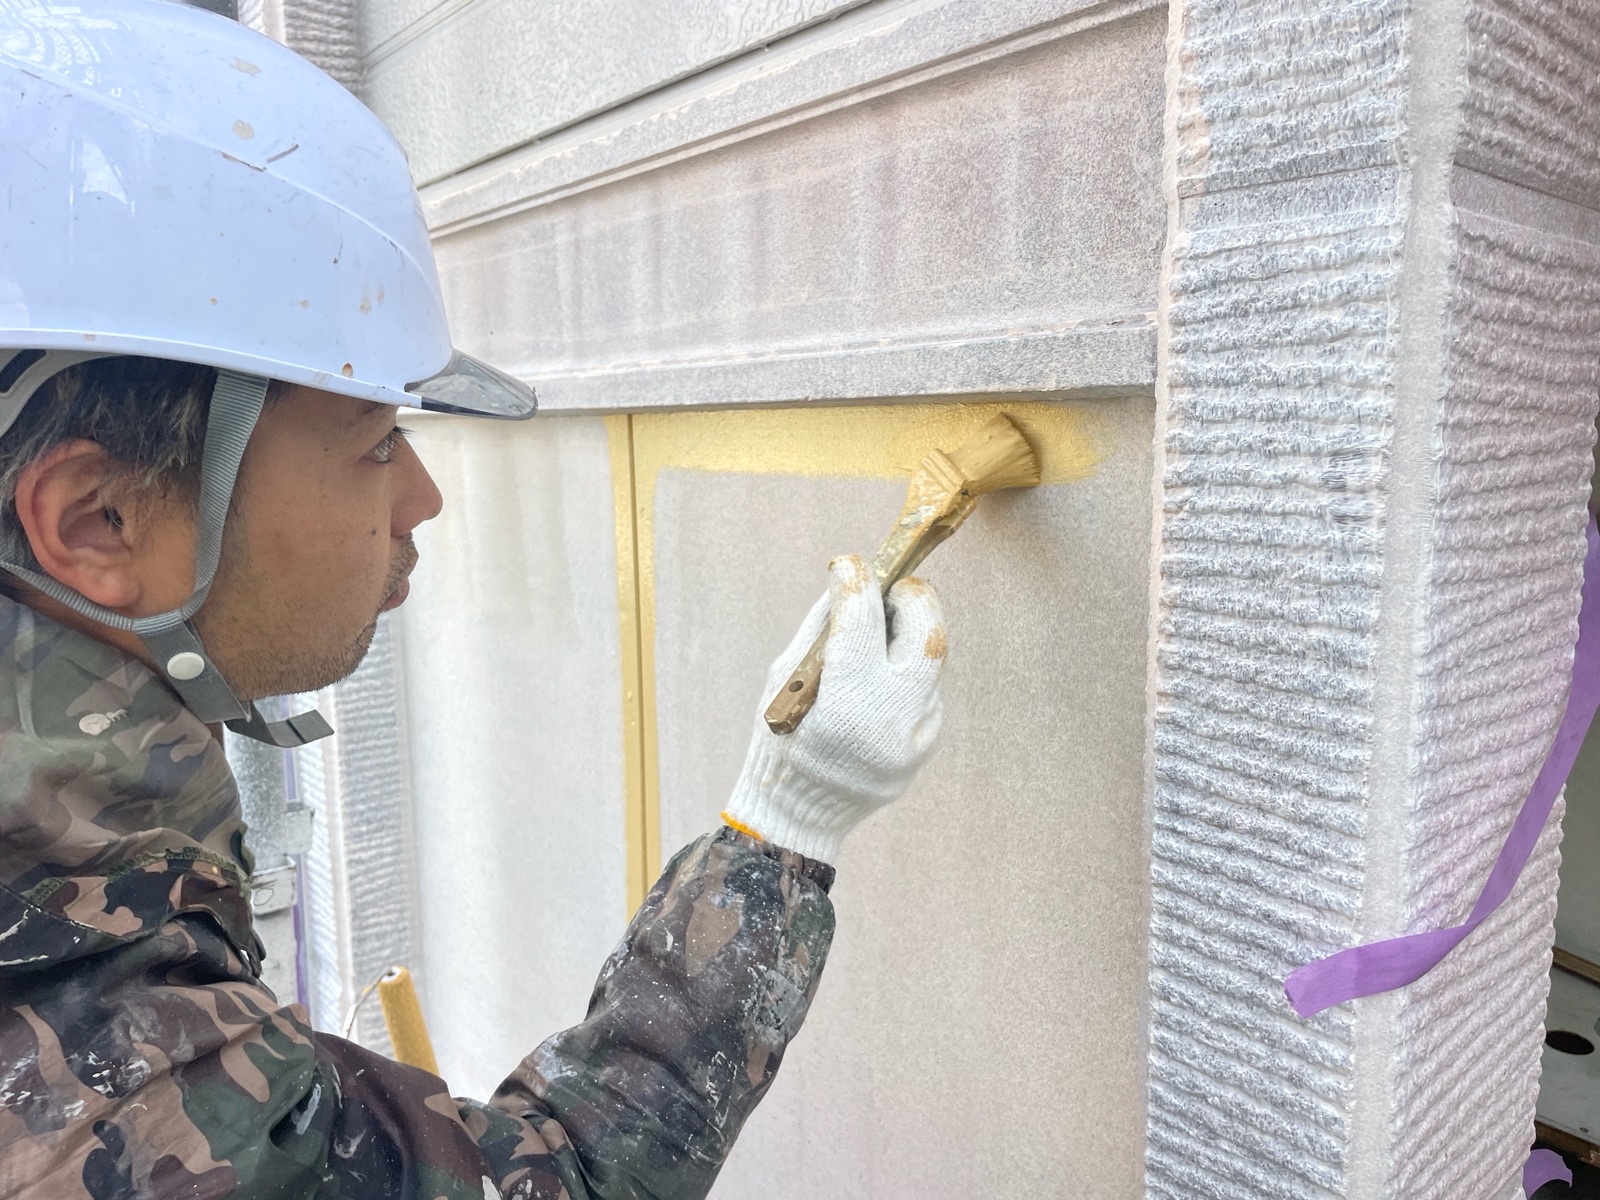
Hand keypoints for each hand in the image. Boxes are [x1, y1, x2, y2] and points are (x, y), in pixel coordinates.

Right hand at [721, 554, 945, 863]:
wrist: (799, 816)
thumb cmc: (781, 740)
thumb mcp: (784, 679)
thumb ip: (822, 628)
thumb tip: (852, 582)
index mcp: (845, 702)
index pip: (862, 619)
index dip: (857, 580)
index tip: (850, 564)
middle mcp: (889, 720)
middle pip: (928, 635)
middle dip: (913, 598)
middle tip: (893, 589)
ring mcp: (914, 738)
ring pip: (930, 663)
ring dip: (907, 637)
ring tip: (879, 635)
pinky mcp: (924, 747)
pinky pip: (925, 693)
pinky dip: (905, 676)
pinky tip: (879, 683)